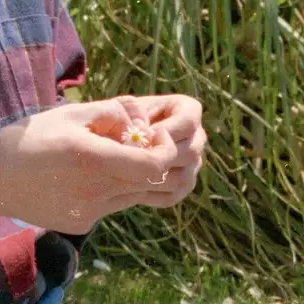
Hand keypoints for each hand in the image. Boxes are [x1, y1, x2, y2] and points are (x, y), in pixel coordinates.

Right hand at [0, 98, 180, 233]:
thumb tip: (143, 124)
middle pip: (148, 180)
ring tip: (99, 158)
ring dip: (129, 175)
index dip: (164, 150)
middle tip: (130, 142)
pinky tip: (76, 178)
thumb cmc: (29, 138)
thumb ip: (113, 113)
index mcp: (93, 159)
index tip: (154, 135)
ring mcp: (88, 212)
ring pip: (131, 194)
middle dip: (148, 160)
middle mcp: (95, 192)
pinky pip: (109, 205)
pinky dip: (107, 189)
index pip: (155, 166)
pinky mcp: (80, 223)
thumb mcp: (70, 113)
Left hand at [103, 93, 206, 210]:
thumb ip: (135, 113)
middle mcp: (196, 136)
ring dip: (155, 177)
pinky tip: (128, 187)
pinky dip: (150, 194)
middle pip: (191, 151)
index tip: (143, 136)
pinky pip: (172, 195)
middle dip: (160, 157)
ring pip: (184, 177)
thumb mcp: (121, 108)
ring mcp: (192, 163)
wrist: (107, 142)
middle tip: (131, 160)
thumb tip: (148, 134)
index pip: (189, 122)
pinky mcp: (181, 185)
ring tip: (128, 173)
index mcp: (188, 110)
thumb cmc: (115, 118)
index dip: (167, 131)